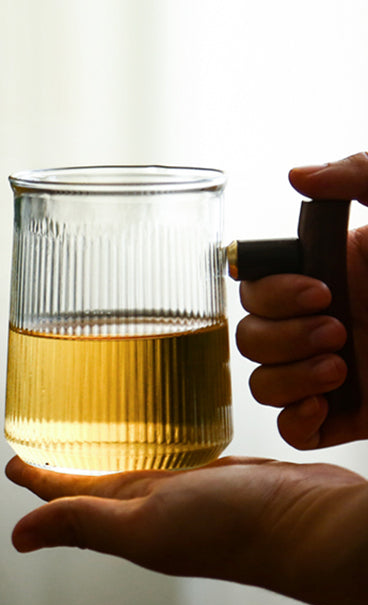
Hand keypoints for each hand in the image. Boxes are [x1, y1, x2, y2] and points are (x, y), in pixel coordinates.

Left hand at [6, 455, 367, 604]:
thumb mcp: (144, 523)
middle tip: (39, 437)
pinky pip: (169, 456)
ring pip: (130, 468)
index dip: (36, 478)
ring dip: (103, 454)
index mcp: (125, 521)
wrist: (313, 523)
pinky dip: (149, 444)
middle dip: (62, 464)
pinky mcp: (215, 474)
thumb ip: (83, 524)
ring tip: (85, 430)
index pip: (66, 498)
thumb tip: (17, 538)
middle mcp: (149, 509)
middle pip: (92, 483)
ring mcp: (182, 492)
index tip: (11, 458)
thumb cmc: (233, 529)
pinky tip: (149, 431)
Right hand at [236, 151, 367, 448]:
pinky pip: (291, 429)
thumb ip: (362, 174)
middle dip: (284, 335)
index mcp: (330, 275)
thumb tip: (300, 175)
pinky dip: (294, 419)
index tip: (320, 289)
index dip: (270, 292)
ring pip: (261, 383)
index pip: (256, 285)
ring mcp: (331, 372)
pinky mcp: (349, 415)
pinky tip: (326, 402)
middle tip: (339, 328)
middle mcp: (322, 322)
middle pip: (250, 336)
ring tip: (342, 367)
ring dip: (288, 376)